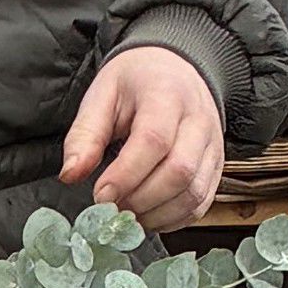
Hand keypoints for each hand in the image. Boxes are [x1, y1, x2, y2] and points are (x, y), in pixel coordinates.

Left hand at [62, 45, 226, 233]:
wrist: (174, 70)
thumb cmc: (135, 83)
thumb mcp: (102, 96)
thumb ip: (85, 135)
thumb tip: (70, 175)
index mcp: (167, 95)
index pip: (154, 140)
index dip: (126, 175)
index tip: (101, 195)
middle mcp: (198, 120)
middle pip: (179, 171)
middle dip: (141, 199)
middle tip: (112, 208)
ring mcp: (213, 145)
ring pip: (194, 192)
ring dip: (158, 214)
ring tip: (128, 214)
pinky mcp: (217, 165)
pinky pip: (203, 201)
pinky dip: (175, 218)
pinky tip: (150, 216)